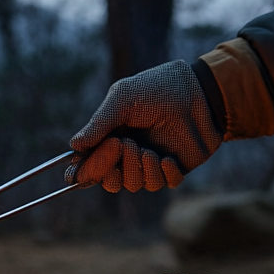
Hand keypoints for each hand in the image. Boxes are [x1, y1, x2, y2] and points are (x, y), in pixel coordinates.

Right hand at [66, 60, 222, 192]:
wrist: (199, 90)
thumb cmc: (158, 88)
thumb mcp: (122, 98)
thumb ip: (99, 123)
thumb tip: (74, 145)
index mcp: (109, 138)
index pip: (90, 167)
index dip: (85, 171)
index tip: (83, 167)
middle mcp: (128, 154)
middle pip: (111, 182)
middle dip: (114, 168)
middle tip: (125, 144)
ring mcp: (151, 163)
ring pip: (136, 185)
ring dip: (140, 169)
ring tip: (150, 150)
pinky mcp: (175, 168)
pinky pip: (163, 185)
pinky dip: (163, 174)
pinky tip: (167, 158)